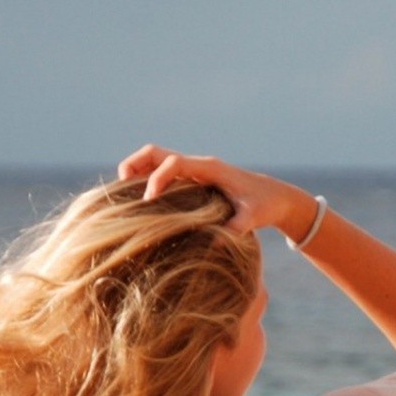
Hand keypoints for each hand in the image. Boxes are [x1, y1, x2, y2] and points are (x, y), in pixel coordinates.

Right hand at [117, 144, 310, 234]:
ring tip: (121, 196)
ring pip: (155, 160)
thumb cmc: (265, 205)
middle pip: (155, 152)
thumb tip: (218, 243)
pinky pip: (162, 173)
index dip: (157, 179)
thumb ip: (238, 227)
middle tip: (120, 189)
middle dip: (134, 165)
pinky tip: (138, 202)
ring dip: (136, 171)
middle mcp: (198, 165)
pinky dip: (146, 180)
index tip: (148, 201)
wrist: (275, 196)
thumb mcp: (254, 217)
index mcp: (210, 169)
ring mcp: (193, 171)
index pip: (174, 163)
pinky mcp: (192, 180)